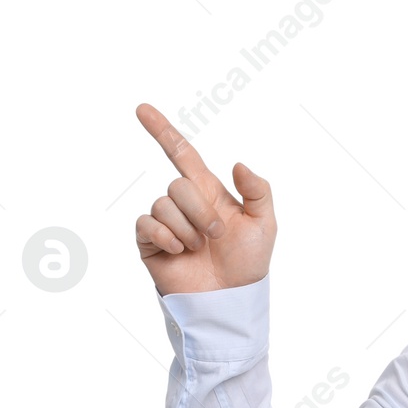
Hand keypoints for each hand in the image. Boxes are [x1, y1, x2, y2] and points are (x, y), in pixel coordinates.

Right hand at [133, 102, 276, 295]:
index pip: (182, 154)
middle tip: (216, 236)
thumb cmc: (248, 263)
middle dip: (200, 210)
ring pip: (164, 204)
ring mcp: (165, 222)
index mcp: (209, 193)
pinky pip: (147, 223)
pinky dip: (166, 236)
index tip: (142, 109)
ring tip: (201, 249)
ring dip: (188, 229)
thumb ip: (257, 191)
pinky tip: (180, 252)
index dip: (162, 131)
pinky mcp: (150, 242)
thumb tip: (238, 164)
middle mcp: (184, 204)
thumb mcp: (264, 224)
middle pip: (178, 184)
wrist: (230, 299)